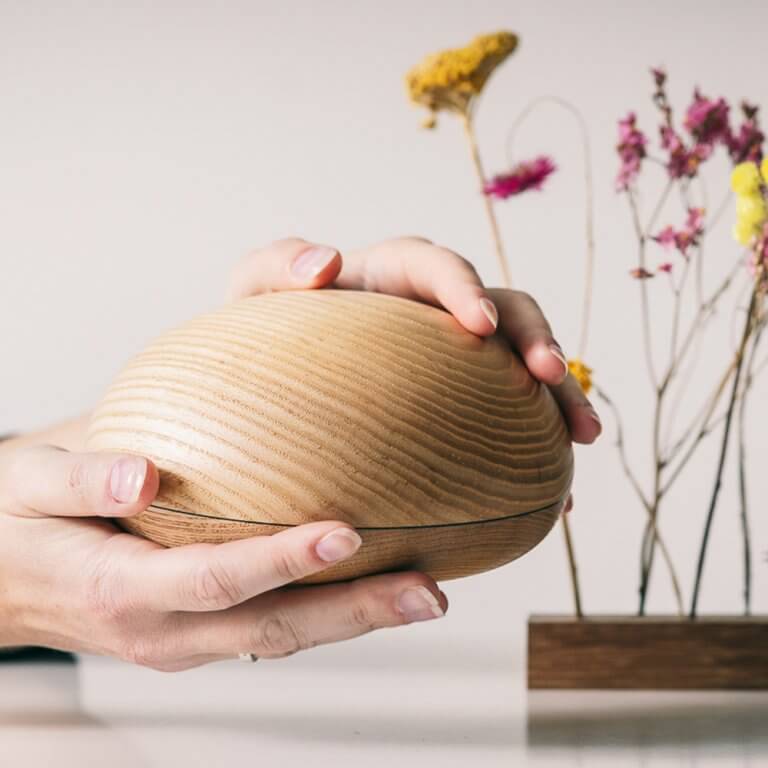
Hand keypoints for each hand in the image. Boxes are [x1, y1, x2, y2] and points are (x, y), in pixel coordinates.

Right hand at [0, 443, 445, 669]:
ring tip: (423, 596)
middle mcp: (160, 633)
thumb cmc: (13, 520)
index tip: (346, 533)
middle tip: (428, 593)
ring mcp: (182, 644)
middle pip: (272, 629)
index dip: (281, 562)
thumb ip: (80, 481)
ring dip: (355, 621)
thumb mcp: (26, 485)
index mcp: (120, 593)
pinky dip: (325, 614)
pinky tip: (371, 587)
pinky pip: (269, 629)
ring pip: (281, 638)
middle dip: (355, 614)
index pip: (215, 582)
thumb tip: (142, 478)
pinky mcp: (196, 635)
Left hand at [231, 237, 601, 443]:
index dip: (463, 287)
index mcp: (389, 279)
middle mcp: (433, 314)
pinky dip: (538, 454)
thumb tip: (330, 263)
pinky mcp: (466, 408)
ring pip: (523, 368)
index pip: (434, 267)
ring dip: (560, 395)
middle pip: (505, 309)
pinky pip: (512, 426)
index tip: (479, 325)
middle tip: (549, 376)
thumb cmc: (261, 338)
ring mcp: (457, 362)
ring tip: (582, 438)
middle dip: (535, 337)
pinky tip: (556, 503)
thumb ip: (276, 266)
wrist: (266, 390)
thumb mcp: (252, 295)